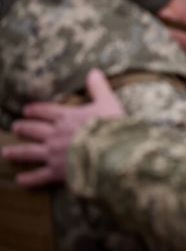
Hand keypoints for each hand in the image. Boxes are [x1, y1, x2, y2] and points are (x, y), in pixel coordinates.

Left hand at [1, 69, 123, 187]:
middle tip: (15, 127)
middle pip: (35, 130)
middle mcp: (55, 134)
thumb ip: (98, 87)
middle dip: (24, 128)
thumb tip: (94, 71)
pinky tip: (20, 180)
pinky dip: (29, 179)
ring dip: (18, 151)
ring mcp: (53, 153)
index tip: (27, 109)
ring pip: (31, 152)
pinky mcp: (56, 171)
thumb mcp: (108, 101)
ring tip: (6, 152)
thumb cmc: (110, 125)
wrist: (109, 151)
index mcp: (67, 117)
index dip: (37, 110)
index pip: (48, 111)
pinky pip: (39, 176)